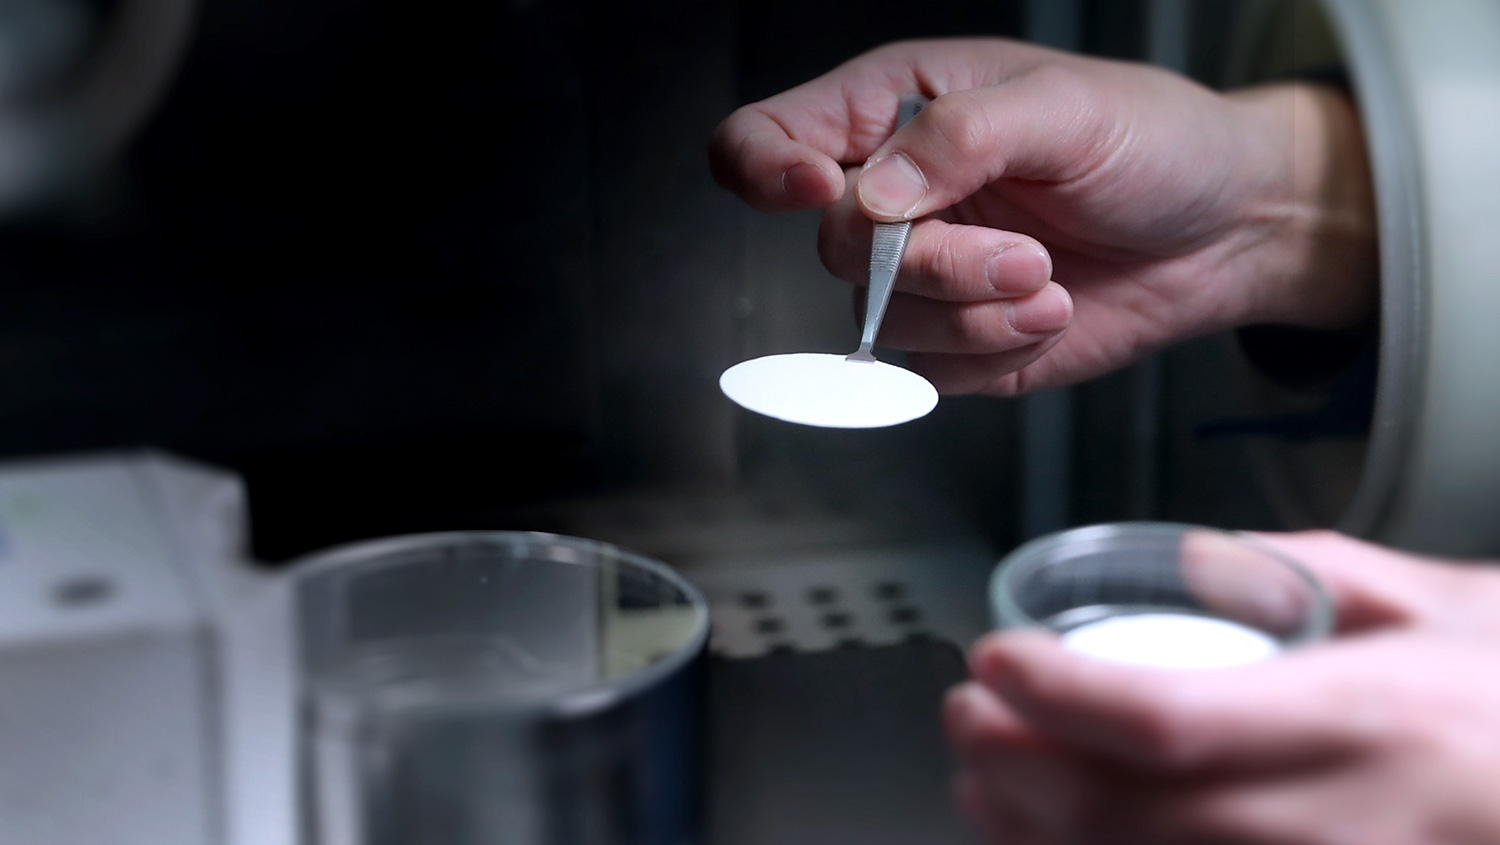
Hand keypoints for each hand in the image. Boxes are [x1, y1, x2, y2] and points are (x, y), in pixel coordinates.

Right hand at [710, 40, 1376, 394]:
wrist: (1225, 231)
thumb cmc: (1154, 141)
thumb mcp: (1065, 107)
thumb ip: (960, 137)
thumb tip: (874, 194)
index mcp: (896, 109)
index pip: (766, 137)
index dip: (766, 169)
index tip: (820, 189)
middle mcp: (893, 194)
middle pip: (834, 248)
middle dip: (932, 263)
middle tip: (1022, 252)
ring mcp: (920, 276)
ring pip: (880, 322)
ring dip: (973, 313)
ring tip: (1049, 280)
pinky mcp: (954, 342)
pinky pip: (928, 372)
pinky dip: (993, 351)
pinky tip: (1048, 314)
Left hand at [946, 532, 1499, 843]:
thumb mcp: (1444, 606)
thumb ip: (1313, 576)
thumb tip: (1193, 566)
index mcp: (1370, 719)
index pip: (1173, 719)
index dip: (1060, 697)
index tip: (994, 660)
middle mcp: (1347, 820)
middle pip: (1133, 814)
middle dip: (1018, 769)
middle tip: (967, 718)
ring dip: (1038, 834)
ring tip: (987, 782)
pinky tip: (1060, 839)